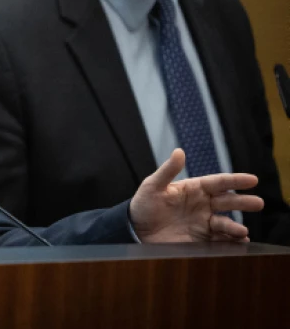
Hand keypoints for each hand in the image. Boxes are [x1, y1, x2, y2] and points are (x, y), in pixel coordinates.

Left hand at [130, 149, 263, 242]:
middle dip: (243, 202)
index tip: (252, 180)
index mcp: (194, 189)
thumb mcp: (152, 186)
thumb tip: (179, 151)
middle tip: (258, 203)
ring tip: (242, 231)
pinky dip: (230, 241)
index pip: (218, 182)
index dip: (235, 181)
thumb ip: (168, 171)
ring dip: (235, 226)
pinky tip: (239, 242)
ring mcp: (203, 222)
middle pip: (227, 202)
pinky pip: (219, 240)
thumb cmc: (143, 204)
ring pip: (225, 223)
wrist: (135, 230)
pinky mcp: (200, 239)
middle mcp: (203, 205)